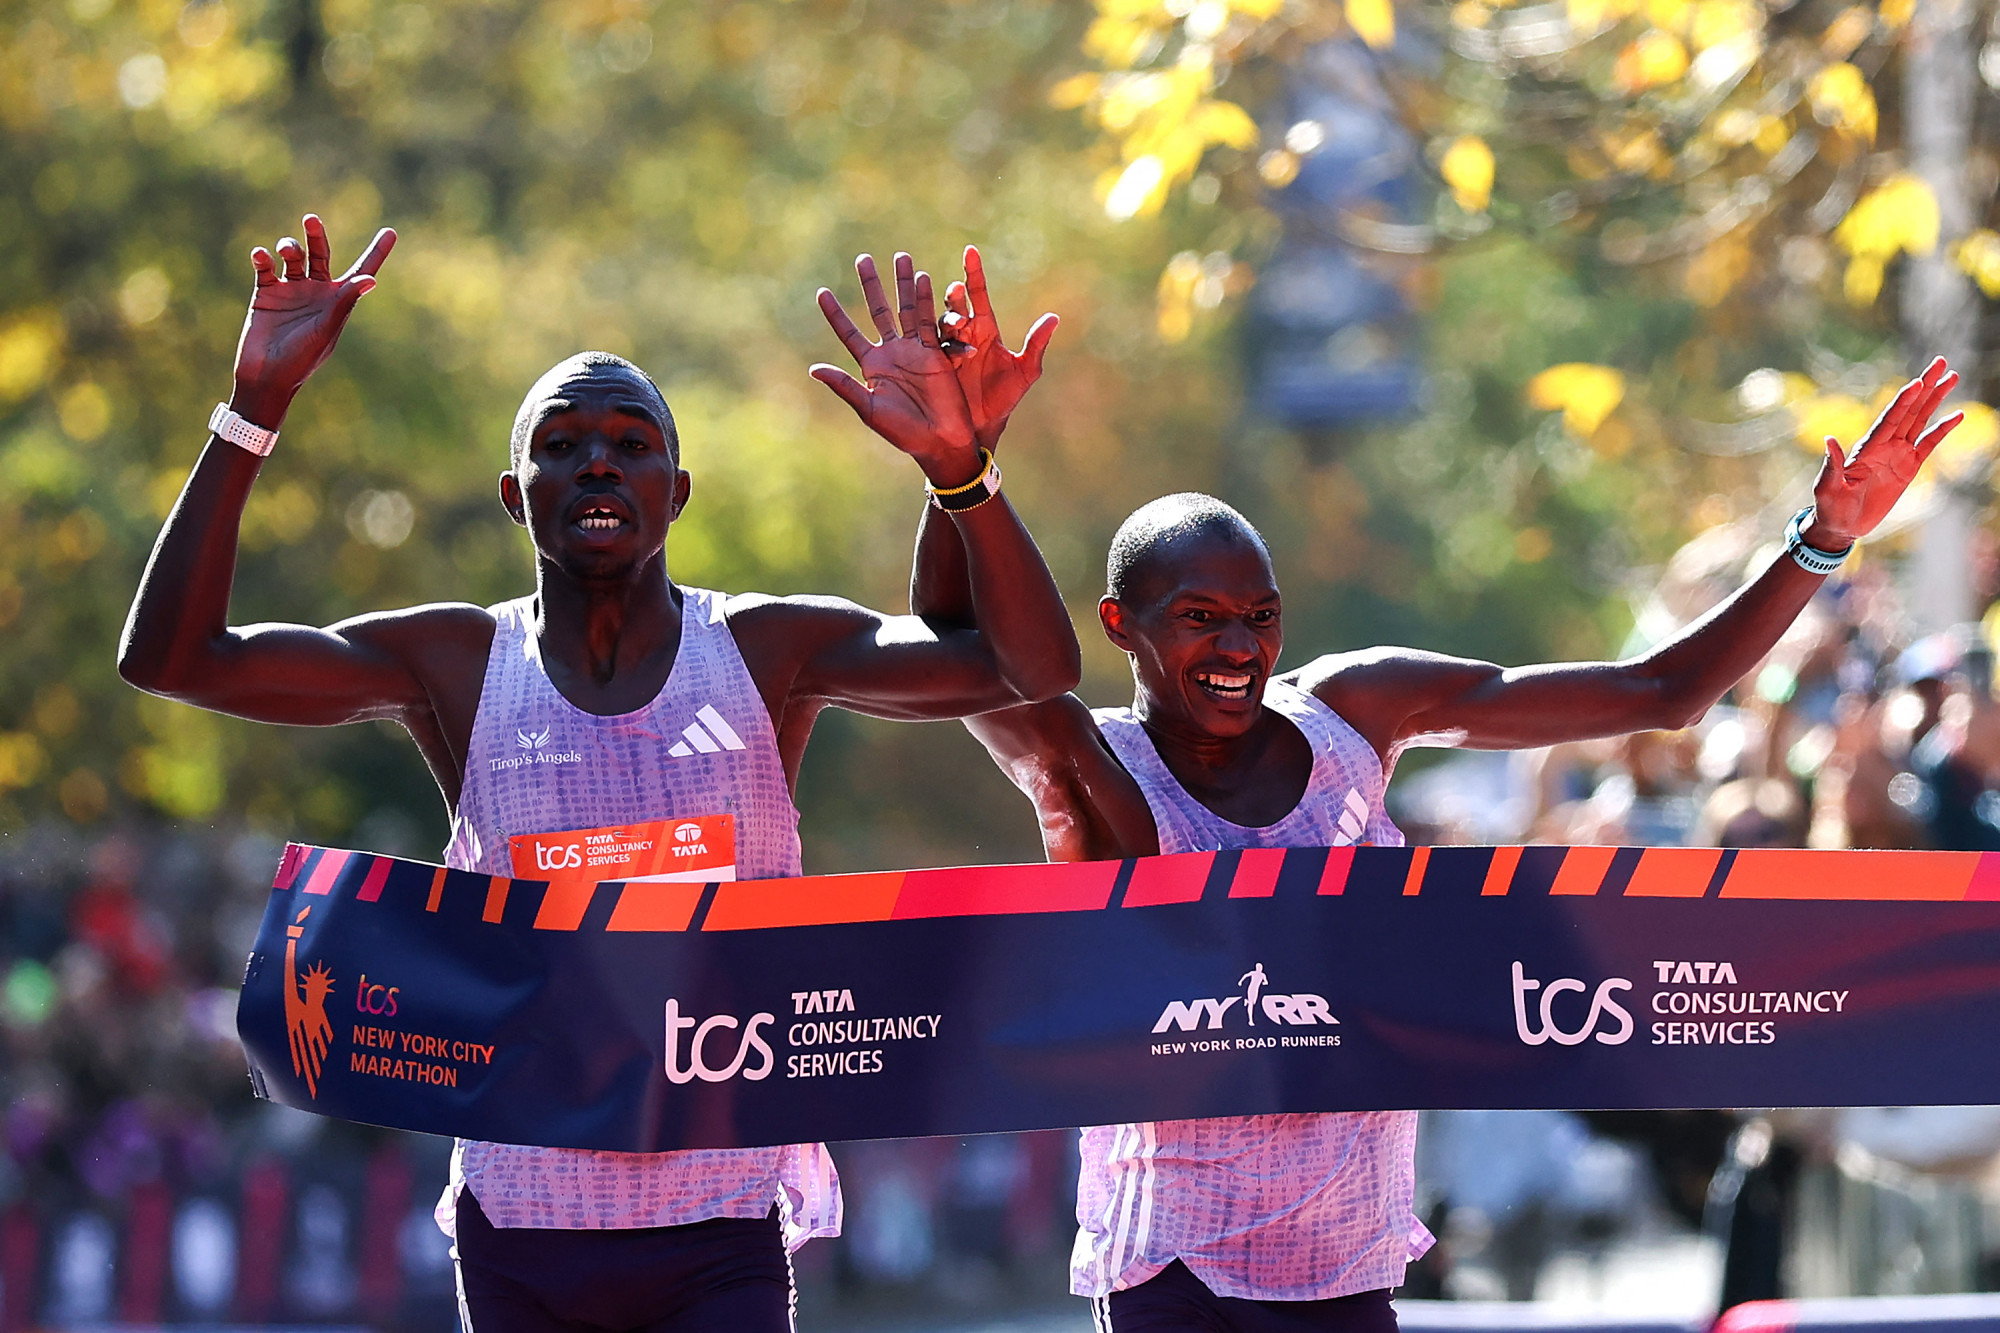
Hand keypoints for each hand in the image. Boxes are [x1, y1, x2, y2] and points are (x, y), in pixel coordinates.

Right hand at [230, 215, 395, 427]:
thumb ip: (345, 301)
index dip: (376, 252)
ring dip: (290, 247)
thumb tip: (371, 279)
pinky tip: (262, 256)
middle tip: (311, 220)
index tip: (391, 232)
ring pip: (293, 257)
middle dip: (316, 236)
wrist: (268, 374)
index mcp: (338, 300)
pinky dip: (263, 258)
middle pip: (320, 254)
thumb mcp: (327, 328)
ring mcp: (291, 290)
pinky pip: (265, 267)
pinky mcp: (266, 292)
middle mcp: (316, 291)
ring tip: (286, 251)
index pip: (361, 271)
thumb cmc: (303, 357)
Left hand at [811, 253, 979, 485]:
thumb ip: (844, 386)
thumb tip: (813, 369)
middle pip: (878, 310)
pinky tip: (922, 278)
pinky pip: (929, 321)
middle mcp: (891, 352)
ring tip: (901, 256)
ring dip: (902, 284)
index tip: (821, 292)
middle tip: (863, 258)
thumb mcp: (869, 409)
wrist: (940, 441)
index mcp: (872, 366)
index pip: (848, 333)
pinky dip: (925, 300)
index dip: (835, 314)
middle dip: (871, 285)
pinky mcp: (936, 351)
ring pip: (906, 309)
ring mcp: (914, 349)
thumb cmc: (903, 432)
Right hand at [937, 245, 1057, 451]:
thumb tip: (1054, 317)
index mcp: (985, 329)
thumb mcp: (1025, 373)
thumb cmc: (1005, 399)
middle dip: (954, 297)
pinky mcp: (934, 365)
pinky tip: (946, 348)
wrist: (985, 427)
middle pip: (956, 306)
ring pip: (940, 324)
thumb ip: (1036, 345)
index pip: (978, 293)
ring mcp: (947, 348)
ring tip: (955, 322)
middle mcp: (964, 334)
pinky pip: (932, 349)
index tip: (969, 250)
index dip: (973, 272)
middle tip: (955, 291)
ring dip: (945, 319)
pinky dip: (936, 343)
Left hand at [1807, 357, 1962, 548]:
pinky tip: (1957, 415)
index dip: (1902, 401)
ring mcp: (1898, 454)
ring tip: (1952, 377)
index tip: (1916, 382)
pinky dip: (1942, 429)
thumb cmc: (1829, 507)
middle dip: (1925, 385)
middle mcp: (1884, 445)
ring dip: (1936, 398)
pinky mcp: (1908, 467)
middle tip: (1941, 361)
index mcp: (1866, 448)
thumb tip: (1828, 439)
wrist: (1841, 525)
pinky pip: (1928, 444)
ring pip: (1921, 419)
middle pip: (1909, 409)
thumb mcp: (1826, 487)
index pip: (1889, 419)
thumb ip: (1831, 464)